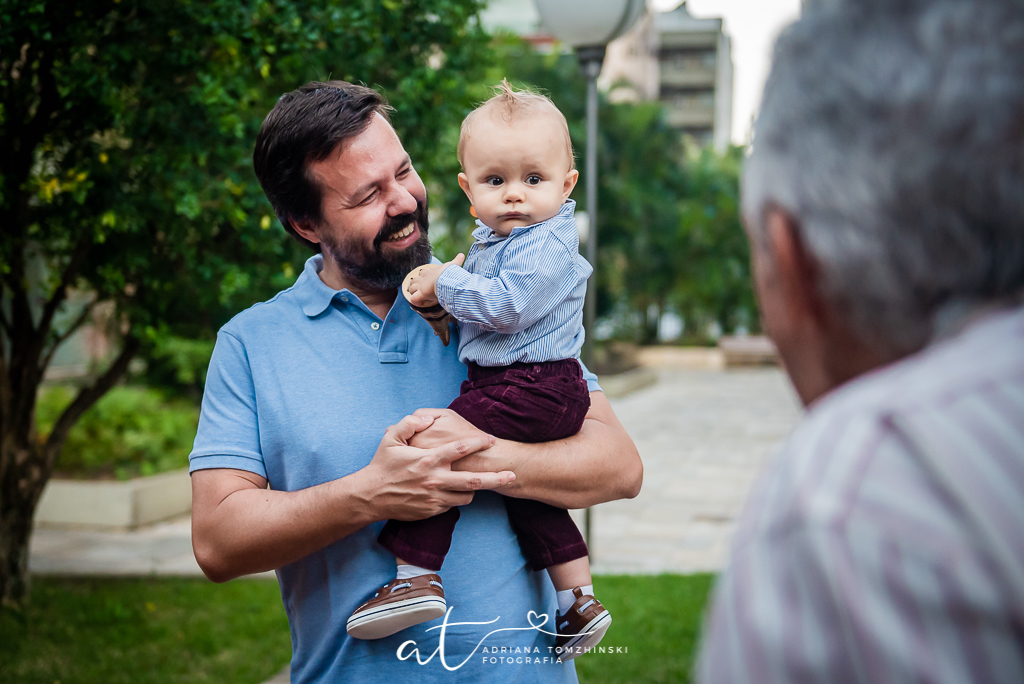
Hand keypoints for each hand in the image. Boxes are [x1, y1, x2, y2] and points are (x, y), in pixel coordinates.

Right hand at [358, 412, 513, 521]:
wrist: (370, 497)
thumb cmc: (381, 465)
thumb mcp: (390, 438)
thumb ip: (409, 423)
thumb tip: (426, 417)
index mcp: (428, 459)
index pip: (461, 449)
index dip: (479, 442)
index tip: (491, 440)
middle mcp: (435, 479)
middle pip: (474, 480)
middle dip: (496, 478)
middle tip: (513, 475)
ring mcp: (435, 497)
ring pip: (467, 495)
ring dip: (476, 488)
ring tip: (483, 482)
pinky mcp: (432, 510)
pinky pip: (453, 504)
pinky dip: (458, 497)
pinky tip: (458, 491)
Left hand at [407, 253, 464, 306]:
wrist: (446, 278)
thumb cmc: (449, 272)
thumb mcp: (453, 265)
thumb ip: (457, 260)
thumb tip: (462, 255)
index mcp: (429, 272)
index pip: (422, 272)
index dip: (422, 276)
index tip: (426, 280)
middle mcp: (423, 279)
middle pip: (414, 280)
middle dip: (415, 284)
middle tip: (420, 290)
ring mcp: (421, 286)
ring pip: (411, 288)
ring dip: (413, 292)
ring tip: (419, 296)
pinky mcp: (421, 294)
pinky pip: (413, 299)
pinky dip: (415, 301)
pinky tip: (419, 303)